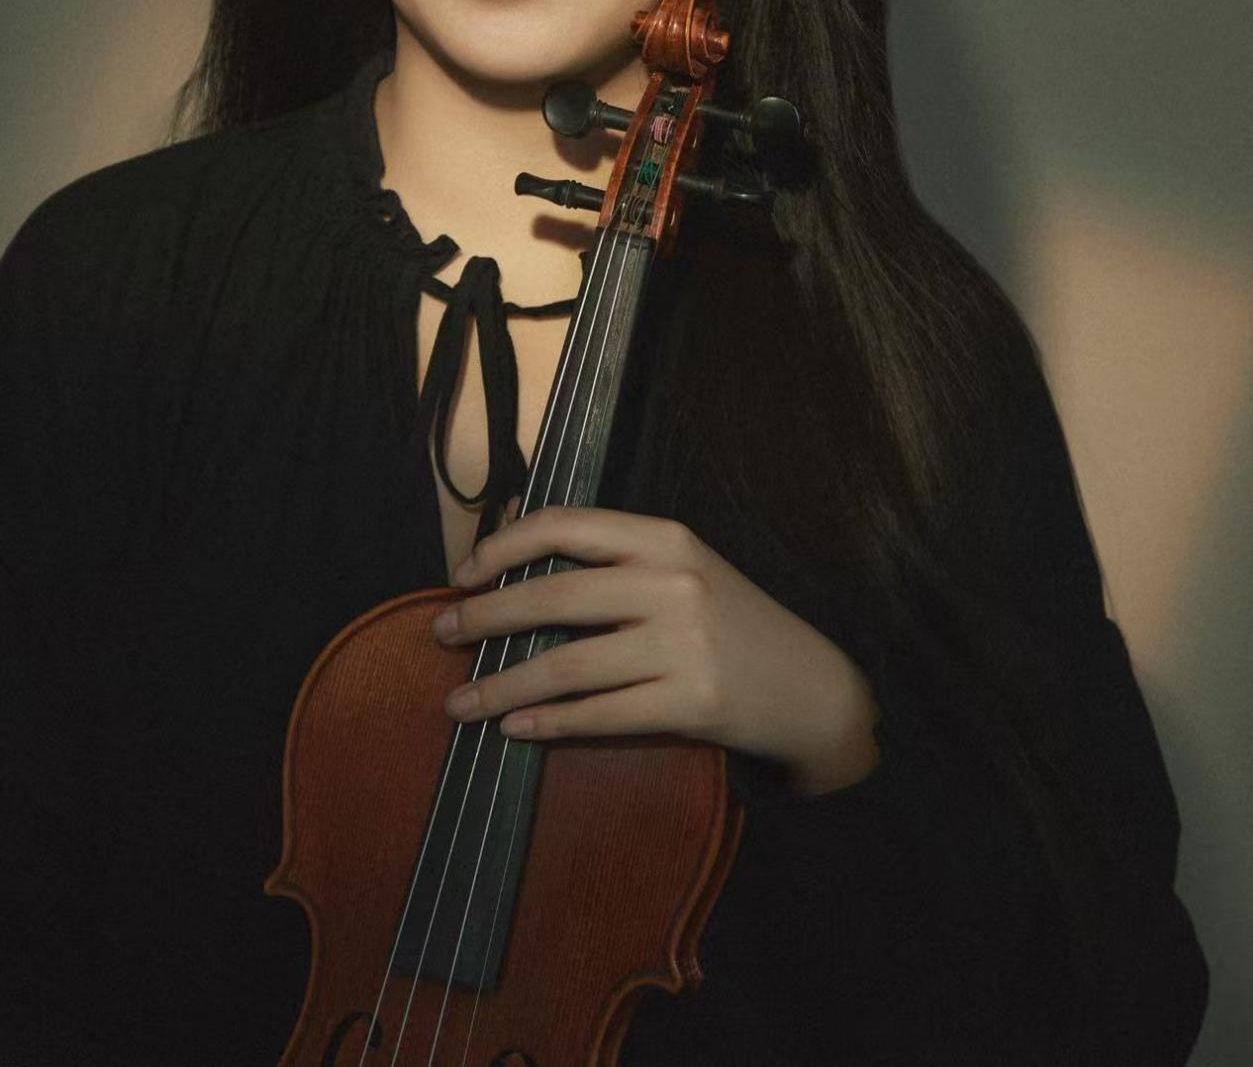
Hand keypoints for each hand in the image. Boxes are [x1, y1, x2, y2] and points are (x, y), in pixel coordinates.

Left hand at [432, 505, 880, 795]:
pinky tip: (514, 728)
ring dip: (501, 684)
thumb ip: (607, 551)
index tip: (462, 573)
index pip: (566, 525)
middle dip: (485, 618)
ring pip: (567, 665)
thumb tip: (510, 529)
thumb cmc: (731, 621)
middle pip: (554, 598)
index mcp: (665, 538)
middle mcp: (673, 583)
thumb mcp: (680, 566)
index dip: (503, 547)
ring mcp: (684, 645)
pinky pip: (600, 715)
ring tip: (460, 703)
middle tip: (442, 635)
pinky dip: (548, 723)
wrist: (809, 686)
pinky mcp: (691, 703)